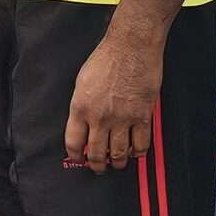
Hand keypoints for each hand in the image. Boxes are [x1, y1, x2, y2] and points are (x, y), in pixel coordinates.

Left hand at [64, 28, 161, 172]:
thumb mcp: (82, 82)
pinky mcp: (142, 117)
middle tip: (99, 167)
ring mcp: (122, 119)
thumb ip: (81, 105)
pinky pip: (141, 144)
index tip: (79, 158)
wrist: (131, 48)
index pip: (73, 142)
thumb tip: (83, 123)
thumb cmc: (106, 59)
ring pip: (119, 153)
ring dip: (118, 162)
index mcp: (80, 107)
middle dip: (97, 165)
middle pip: (96, 153)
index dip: (76, 155)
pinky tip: (136, 153)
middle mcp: (99, 117)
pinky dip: (138, 153)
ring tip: (117, 163)